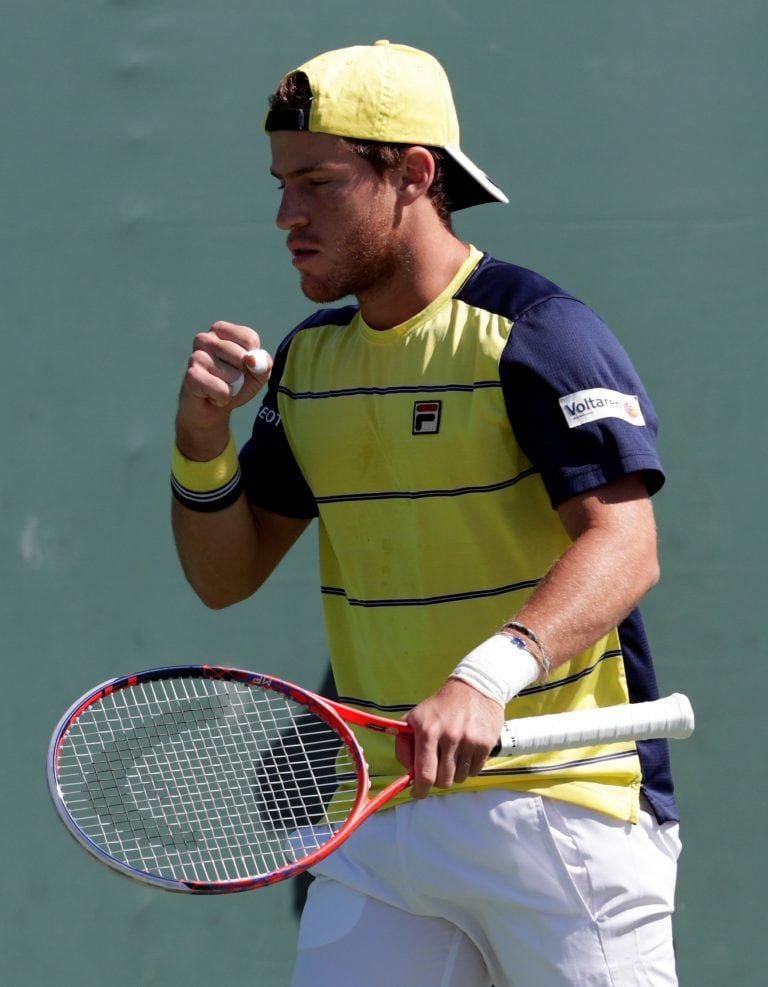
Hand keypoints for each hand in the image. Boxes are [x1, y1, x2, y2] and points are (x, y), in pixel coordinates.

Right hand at [176, 321, 272, 459]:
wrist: (211, 409)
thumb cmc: (235, 384)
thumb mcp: (257, 373)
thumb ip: (264, 364)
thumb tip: (252, 360)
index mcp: (221, 330)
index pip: (250, 339)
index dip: (253, 359)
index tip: (242, 365)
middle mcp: (205, 338)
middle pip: (242, 357)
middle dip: (242, 375)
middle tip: (229, 379)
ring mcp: (196, 356)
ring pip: (233, 376)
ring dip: (233, 388)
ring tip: (219, 386)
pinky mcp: (191, 376)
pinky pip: (222, 391)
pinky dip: (223, 398)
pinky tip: (211, 395)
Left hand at [395, 678, 504, 798]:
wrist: (475, 687)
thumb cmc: (440, 706)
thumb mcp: (414, 717)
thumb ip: (404, 744)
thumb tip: (408, 773)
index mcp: (428, 731)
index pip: (425, 774)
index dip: (420, 790)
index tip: (418, 793)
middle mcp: (449, 737)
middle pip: (443, 781)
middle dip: (437, 780)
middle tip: (437, 769)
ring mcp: (470, 741)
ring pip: (459, 778)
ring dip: (453, 773)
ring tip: (452, 756)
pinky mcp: (486, 744)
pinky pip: (474, 771)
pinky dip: (468, 768)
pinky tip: (465, 752)